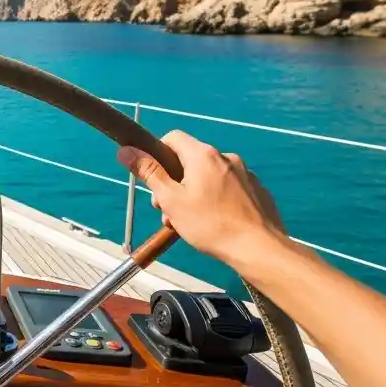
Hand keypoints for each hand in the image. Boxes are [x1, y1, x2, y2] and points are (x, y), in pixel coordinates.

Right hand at [116, 130, 285, 268]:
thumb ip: (149, 173)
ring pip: (209, 177)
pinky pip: (229, 188)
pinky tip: (216, 223)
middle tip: (168, 210)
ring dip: (194, 194)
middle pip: (190, 160)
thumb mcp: (171, 200)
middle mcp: (226, 157)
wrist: (258, 248)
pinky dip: (217, 200)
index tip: (155, 180)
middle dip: (175, 182)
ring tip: (191, 222)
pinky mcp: (256, 190)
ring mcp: (245, 173)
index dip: (158, 155)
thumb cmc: (210, 225)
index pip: (173, 138)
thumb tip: (126, 150)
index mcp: (203, 155)